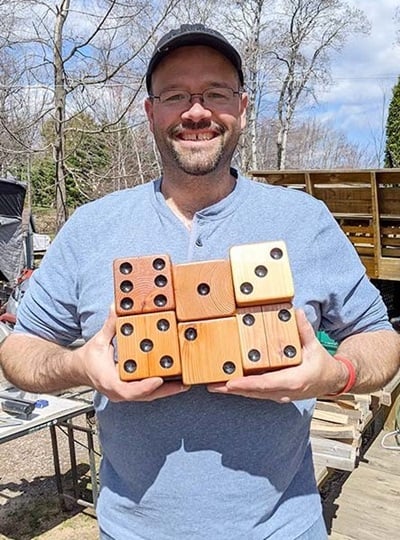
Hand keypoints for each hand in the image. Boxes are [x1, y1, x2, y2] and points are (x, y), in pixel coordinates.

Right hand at [73, 306, 189, 401]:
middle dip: (166, 390)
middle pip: (145, 395)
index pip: (128, 390)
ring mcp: (126, 392)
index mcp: (109, 382)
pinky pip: (149, 391)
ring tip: (186, 382)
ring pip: (149, 395)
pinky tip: (176, 379)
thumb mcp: (99, 340)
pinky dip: (162, 387)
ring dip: (168, 390)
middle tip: (183, 383)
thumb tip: (116, 307)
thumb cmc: (88, 359)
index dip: (144, 387)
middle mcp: (119, 391)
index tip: (158, 380)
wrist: (79, 370)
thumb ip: (110, 325)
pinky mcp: (132, 390)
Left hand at [207, 309, 346, 401]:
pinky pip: (255, 393)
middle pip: (254, 392)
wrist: (331, 381)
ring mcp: (278, 395)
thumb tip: (296, 312)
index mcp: (293, 381)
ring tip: (213, 384)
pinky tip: (227, 385)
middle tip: (212, 384)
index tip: (230, 383)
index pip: (265, 384)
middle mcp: (284, 392)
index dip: (247, 384)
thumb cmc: (321, 365)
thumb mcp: (314, 346)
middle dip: (232, 389)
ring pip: (252, 395)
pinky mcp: (274, 394)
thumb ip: (304, 330)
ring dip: (233, 391)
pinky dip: (241, 390)